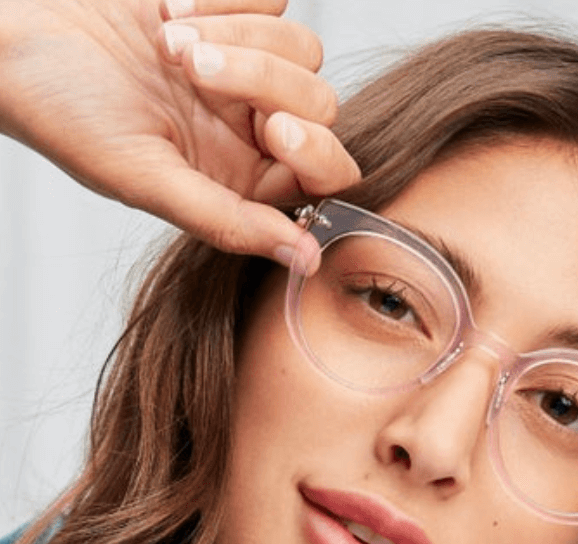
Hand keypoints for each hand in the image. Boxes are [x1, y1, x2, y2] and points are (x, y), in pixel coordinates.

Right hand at [0, 0, 359, 258]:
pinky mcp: (230, 17)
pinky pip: (272, 2)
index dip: (315, 149)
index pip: (324, 173)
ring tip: (168, 43)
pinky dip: (226, 1)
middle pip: (320, 105)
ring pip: (303, 49)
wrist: (13, 36)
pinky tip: (168, 12)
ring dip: (239, 35)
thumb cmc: (63, 112)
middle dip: (263, 77)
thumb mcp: (144, 178)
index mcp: (240, 182)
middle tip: (190, 68)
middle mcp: (250, 132)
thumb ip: (228, 221)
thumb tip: (306, 261)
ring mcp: (244, 74)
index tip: (272, 126)